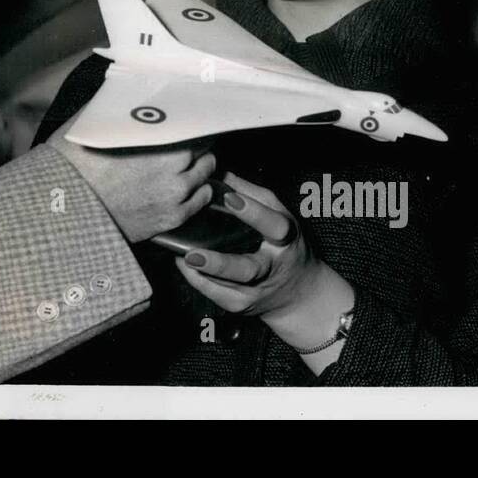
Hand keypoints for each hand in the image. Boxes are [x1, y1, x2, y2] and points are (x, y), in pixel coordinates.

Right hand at [48, 115, 214, 243]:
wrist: (63, 211)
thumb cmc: (73, 165)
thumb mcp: (91, 123)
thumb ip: (118, 106)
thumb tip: (130, 91)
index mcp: (159, 136)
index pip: (195, 121)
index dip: (190, 119)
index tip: (184, 119)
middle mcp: (175, 164)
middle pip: (204, 145)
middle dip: (195, 141)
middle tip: (183, 140)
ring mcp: (176, 194)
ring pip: (206, 172)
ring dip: (198, 164)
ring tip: (186, 162)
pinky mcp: (171, 218)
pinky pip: (201, 200)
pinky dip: (199, 189)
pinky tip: (189, 185)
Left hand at [174, 172, 321, 320]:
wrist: (297, 293)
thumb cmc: (284, 245)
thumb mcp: (279, 215)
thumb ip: (252, 194)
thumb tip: (222, 172)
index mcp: (284, 241)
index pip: (273, 226)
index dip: (253, 213)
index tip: (229, 198)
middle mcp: (270, 269)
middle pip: (246, 269)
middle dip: (219, 264)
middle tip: (193, 254)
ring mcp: (254, 291)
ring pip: (224, 287)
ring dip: (199, 272)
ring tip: (180, 255)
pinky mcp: (239, 305)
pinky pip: (214, 294)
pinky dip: (196, 279)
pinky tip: (182, 263)